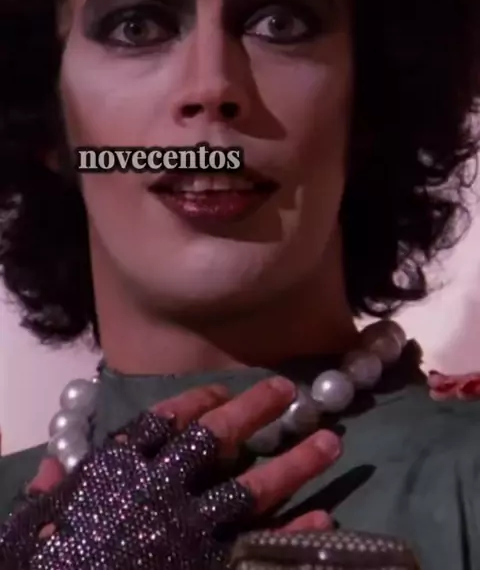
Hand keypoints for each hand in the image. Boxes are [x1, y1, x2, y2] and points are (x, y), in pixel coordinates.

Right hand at [0, 377, 339, 568]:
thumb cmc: (49, 566)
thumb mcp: (29, 529)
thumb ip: (47, 492)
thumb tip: (58, 464)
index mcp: (120, 474)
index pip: (163, 422)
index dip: (196, 402)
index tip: (223, 390)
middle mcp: (160, 493)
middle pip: (215, 440)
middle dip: (252, 411)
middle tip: (286, 389)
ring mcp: (190, 534)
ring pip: (252, 490)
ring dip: (295, 464)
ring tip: (332, 442)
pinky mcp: (212, 569)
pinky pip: (262, 548)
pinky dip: (294, 534)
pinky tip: (326, 519)